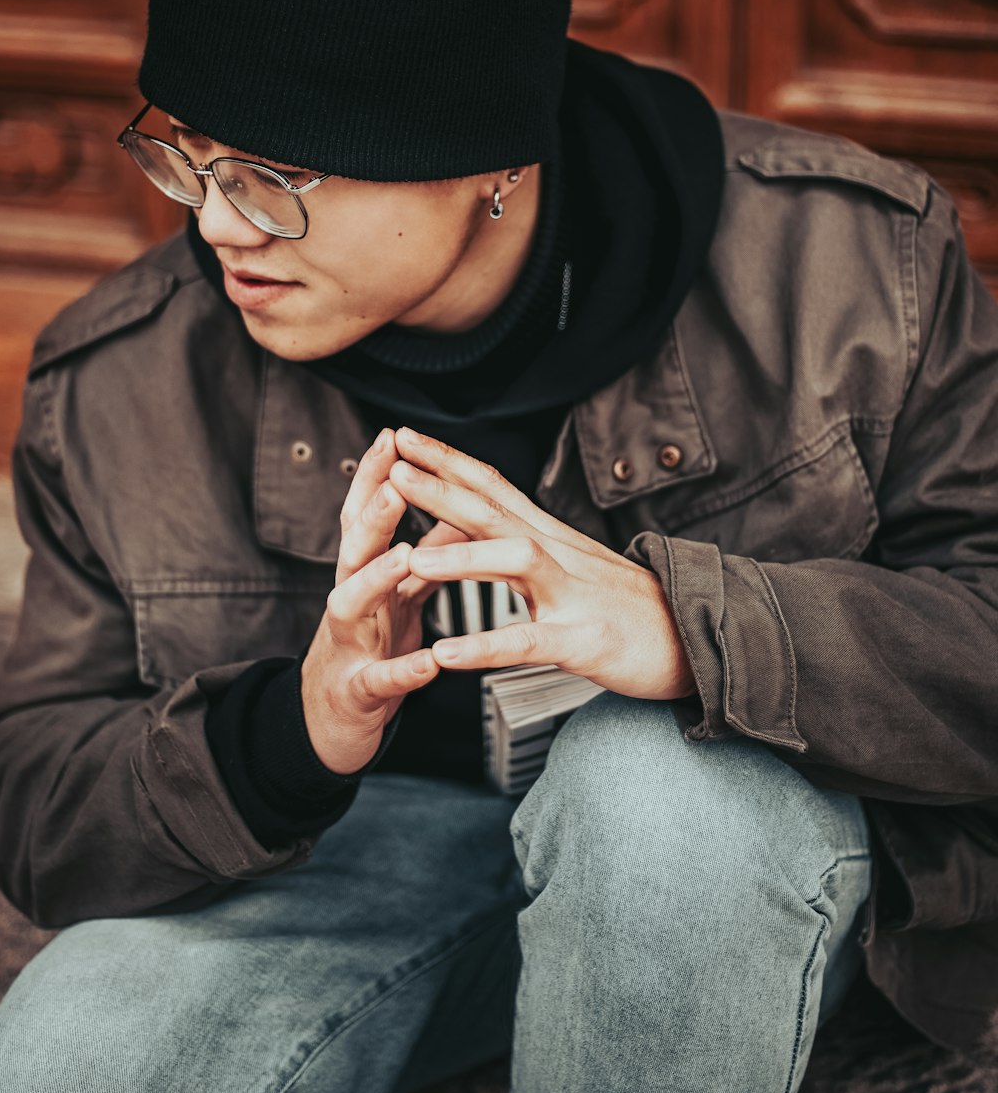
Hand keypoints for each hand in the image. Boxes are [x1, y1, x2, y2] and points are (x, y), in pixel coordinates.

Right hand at [300, 428, 470, 774]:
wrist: (330, 724)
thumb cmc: (371, 649)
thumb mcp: (398, 596)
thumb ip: (425, 554)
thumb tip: (455, 506)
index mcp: (362, 575)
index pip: (364, 517)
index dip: (376, 478)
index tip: (393, 437)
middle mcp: (347, 601)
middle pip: (352, 549)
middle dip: (372, 515)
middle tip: (395, 484)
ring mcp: (347, 645)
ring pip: (350, 604)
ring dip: (375, 578)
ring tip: (404, 556)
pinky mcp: (358, 692)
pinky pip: (380, 679)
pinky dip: (405, 670)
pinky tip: (431, 661)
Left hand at [386, 427, 697, 700]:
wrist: (699, 639)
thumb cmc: (632, 608)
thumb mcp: (575, 566)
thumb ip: (529, 545)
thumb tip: (485, 525)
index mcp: (550, 537)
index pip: (493, 486)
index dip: (448, 460)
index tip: (405, 438)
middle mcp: (559, 554)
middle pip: (495, 510)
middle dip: (442, 486)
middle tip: (392, 465)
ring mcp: (572, 594)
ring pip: (515, 562)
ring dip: (463, 558)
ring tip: (412, 558)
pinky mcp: (582, 640)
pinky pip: (527, 641)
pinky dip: (485, 648)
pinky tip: (447, 654)